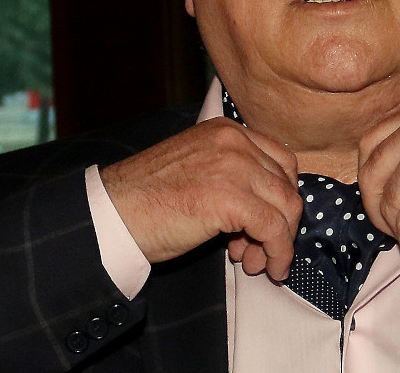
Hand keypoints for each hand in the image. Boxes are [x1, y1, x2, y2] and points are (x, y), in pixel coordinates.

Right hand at [100, 118, 301, 280]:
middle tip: (259, 249)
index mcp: (226, 131)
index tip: (268, 222)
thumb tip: (265, 212)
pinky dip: (279, 253)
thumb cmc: (146, 200)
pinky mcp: (231, 199)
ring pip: (287, 207)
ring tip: (255, 262)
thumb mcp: (196, 171)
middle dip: (281, 221)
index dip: (280, 196)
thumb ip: (232, 178)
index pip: (280, 160)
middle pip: (287, 184)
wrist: (112, 214)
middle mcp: (235, 142)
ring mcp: (235, 167)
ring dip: (279, 241)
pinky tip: (268, 267)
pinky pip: (274, 229)